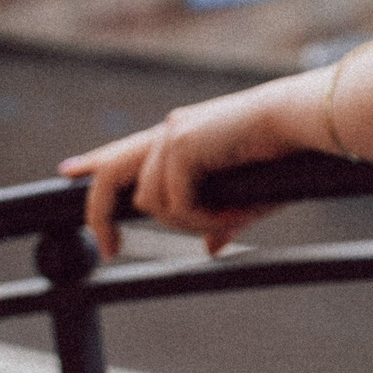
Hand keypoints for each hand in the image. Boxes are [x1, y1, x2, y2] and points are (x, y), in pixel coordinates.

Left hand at [60, 78, 319, 258]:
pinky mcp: (181, 147)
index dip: (95, 162)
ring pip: (153, 203)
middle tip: (109, 250)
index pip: (126, 150)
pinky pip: (178, 204)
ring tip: (235, 218)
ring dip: (191, 221)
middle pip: (111, 173)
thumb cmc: (285, 154)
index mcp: (181, 135)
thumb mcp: (245, 196)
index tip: (69, 171)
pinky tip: (236, 213)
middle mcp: (169, 131)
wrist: (303, 122)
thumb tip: (210, 247)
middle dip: (100, 214)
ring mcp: (172, 137)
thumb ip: (221, 220)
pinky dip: (207, 217)